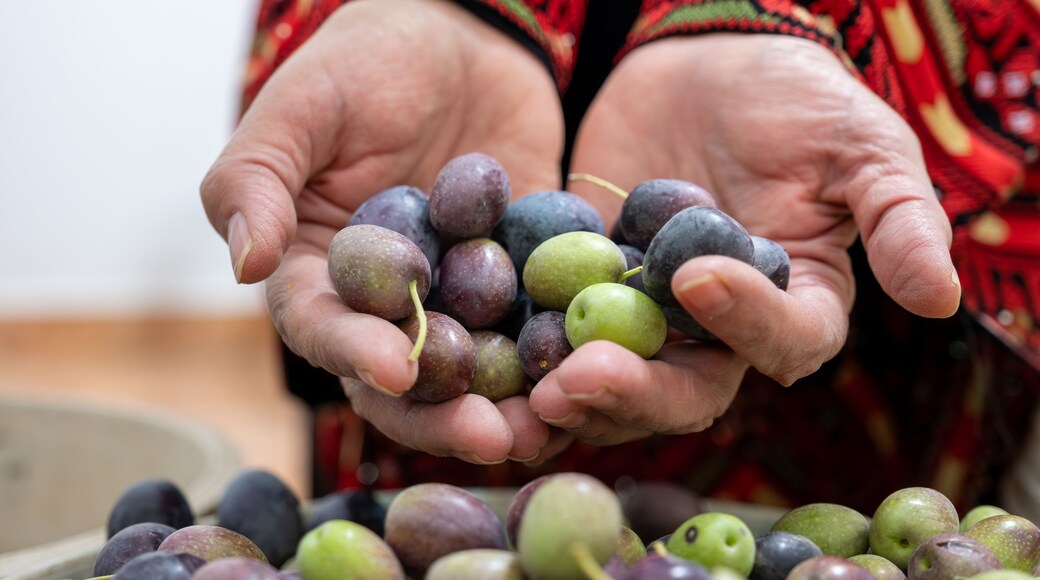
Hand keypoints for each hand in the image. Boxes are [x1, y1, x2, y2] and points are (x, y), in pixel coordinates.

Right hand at [200, 0, 563, 463]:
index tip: (395, 368)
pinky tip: (595, 376)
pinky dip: (560, 358)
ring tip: (549, 427)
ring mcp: (455, 300)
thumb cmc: (366, 60)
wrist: (464, 36)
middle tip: (490, 436)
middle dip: (442, 413)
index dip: (354, 354)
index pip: (323, 328)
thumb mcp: (303, 105)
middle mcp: (383, 302)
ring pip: (473, 373)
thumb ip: (256, 177)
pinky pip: (535, 331)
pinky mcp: (518, 285)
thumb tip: (244, 265)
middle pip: (402, 379)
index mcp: (317, 271)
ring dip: (507, 407)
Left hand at [526, 33, 960, 448]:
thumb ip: (897, 216)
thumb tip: (943, 296)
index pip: (783, 340)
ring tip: (525, 392)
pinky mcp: (585, 297)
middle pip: (686, 386)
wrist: (699, 66)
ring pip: (615, 378)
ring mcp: (647, 321)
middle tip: (577, 381)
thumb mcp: (856, 142)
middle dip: (635, 389)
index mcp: (794, 306)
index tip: (695, 278)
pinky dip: (525, 351)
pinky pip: (556, 333)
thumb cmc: (791, 99)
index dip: (747, 321)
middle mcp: (719, 334)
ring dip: (572, 393)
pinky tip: (484, 354)